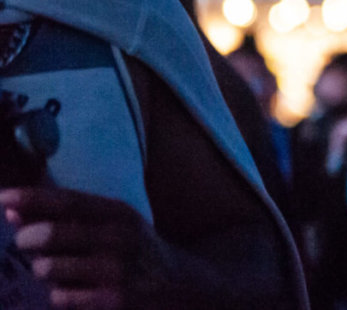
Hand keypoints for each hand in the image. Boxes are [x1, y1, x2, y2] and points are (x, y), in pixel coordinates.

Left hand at [0, 187, 155, 308]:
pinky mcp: (112, 301)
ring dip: (43, 270)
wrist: (178, 286)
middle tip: (27, 243)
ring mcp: (116, 271)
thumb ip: (66, 218)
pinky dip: (59, 294)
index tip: (2, 198)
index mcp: (118, 213)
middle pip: (49, 235)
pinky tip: (75, 291)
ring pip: (48, 269)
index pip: (68, 202)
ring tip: (59, 270)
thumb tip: (11, 213)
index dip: (32, 199)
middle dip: (27, 239)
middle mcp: (119, 238)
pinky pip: (60, 297)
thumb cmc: (132, 251)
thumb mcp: (112, 225)